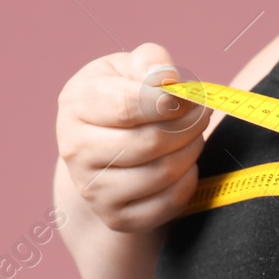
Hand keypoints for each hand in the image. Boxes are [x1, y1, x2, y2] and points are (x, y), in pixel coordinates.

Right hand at [55, 42, 210, 231]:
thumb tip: (166, 79)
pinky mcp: (115, 218)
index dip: (166, 101)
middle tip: (202, 114)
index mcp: (76, 104)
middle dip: (188, 126)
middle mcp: (76, 150)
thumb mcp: (130, 68)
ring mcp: (93, 189)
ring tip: (194, 136)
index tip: (189, 97)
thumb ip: (149, 61)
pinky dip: (188, 181)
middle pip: (149, 142)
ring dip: (191, 151)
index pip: (125, 106)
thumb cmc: (123, 97)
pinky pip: (168, 203)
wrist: (106, 151)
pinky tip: (185, 165)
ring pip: (161, 173)